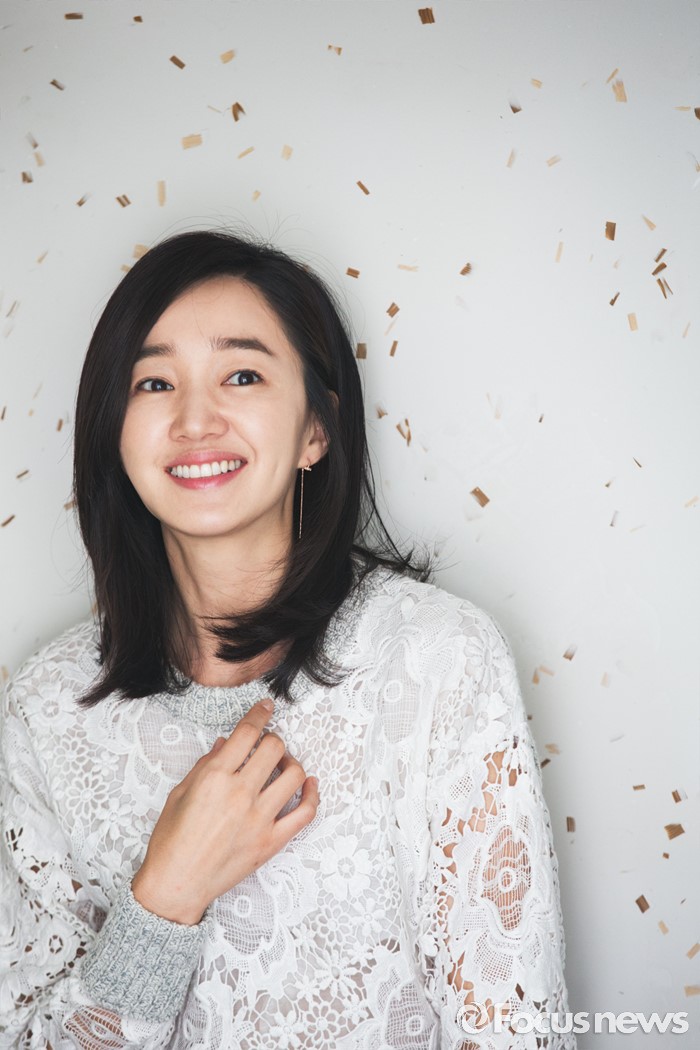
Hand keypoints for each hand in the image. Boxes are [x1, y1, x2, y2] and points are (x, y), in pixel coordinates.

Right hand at [131, 699, 318, 923]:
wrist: (176, 885)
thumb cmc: (171, 841)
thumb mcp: (180, 793)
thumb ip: (206, 765)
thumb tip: (226, 743)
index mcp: (215, 778)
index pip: (246, 733)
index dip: (259, 714)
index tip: (266, 707)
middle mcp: (241, 794)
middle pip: (274, 748)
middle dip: (274, 739)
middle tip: (268, 745)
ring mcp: (260, 819)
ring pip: (295, 775)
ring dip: (291, 764)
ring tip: (282, 767)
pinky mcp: (272, 842)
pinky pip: (305, 813)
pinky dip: (312, 795)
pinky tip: (309, 785)